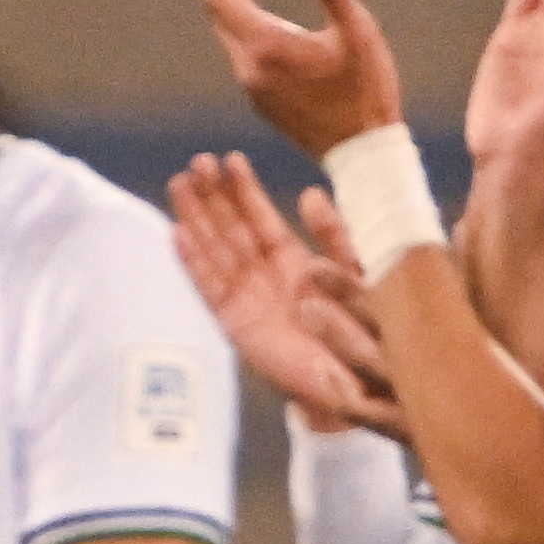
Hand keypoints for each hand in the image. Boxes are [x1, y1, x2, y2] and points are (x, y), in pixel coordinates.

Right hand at [169, 154, 399, 438]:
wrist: (361, 384)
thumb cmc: (366, 330)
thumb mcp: (358, 271)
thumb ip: (336, 235)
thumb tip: (311, 193)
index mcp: (292, 262)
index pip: (259, 219)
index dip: (244, 190)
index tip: (229, 159)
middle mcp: (265, 278)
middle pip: (231, 229)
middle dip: (212, 196)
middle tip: (196, 161)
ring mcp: (248, 301)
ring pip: (215, 251)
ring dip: (196, 218)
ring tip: (179, 183)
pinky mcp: (237, 326)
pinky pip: (210, 289)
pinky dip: (193, 262)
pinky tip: (177, 233)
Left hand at [178, 0, 408, 163]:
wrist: (361, 156)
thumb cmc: (367, 93)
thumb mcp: (359, 36)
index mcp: (267, 46)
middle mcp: (249, 68)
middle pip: (217, 10)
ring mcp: (253, 88)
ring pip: (228, 33)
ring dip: (226, 0)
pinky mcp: (262, 102)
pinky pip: (242, 53)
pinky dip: (240, 25)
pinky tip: (253, 19)